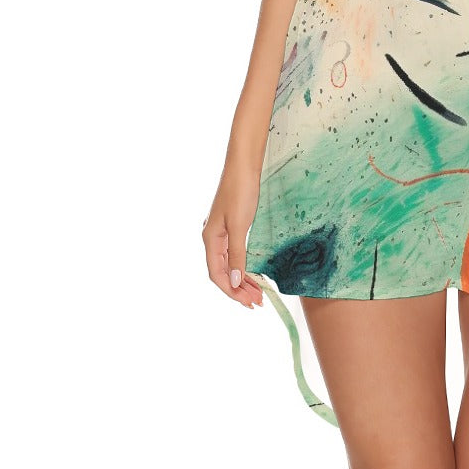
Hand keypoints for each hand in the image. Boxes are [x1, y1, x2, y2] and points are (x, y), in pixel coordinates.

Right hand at [202, 166, 266, 307]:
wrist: (243, 165)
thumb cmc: (240, 192)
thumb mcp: (239, 226)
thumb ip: (237, 255)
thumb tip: (235, 282)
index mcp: (210, 239)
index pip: (217, 275)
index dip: (232, 292)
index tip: (249, 303)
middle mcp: (212, 238)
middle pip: (223, 272)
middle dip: (239, 289)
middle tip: (258, 302)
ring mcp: (221, 232)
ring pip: (229, 263)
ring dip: (242, 279)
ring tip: (259, 292)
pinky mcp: (231, 225)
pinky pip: (234, 253)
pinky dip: (243, 265)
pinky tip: (253, 273)